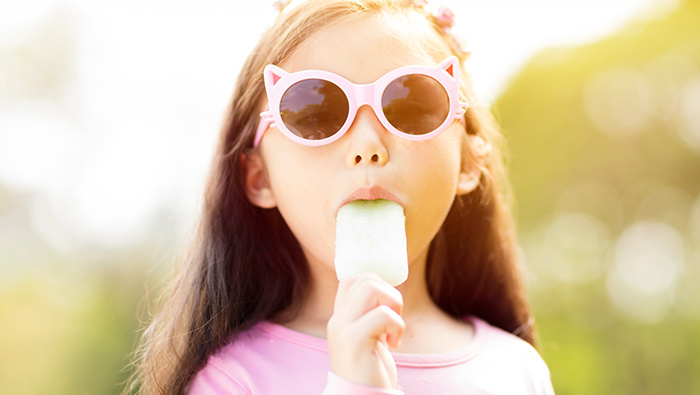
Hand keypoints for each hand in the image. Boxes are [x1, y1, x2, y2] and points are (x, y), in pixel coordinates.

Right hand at [326, 273, 404, 388]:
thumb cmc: (370, 373)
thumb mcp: (368, 339)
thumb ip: (370, 318)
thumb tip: (389, 293)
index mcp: (340, 318)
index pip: (352, 279)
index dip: (377, 285)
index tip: (387, 310)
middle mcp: (337, 320)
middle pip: (365, 279)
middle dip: (390, 293)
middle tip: (394, 320)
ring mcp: (343, 329)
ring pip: (372, 288)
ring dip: (394, 305)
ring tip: (394, 329)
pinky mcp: (354, 341)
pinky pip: (383, 314)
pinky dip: (397, 325)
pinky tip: (394, 344)